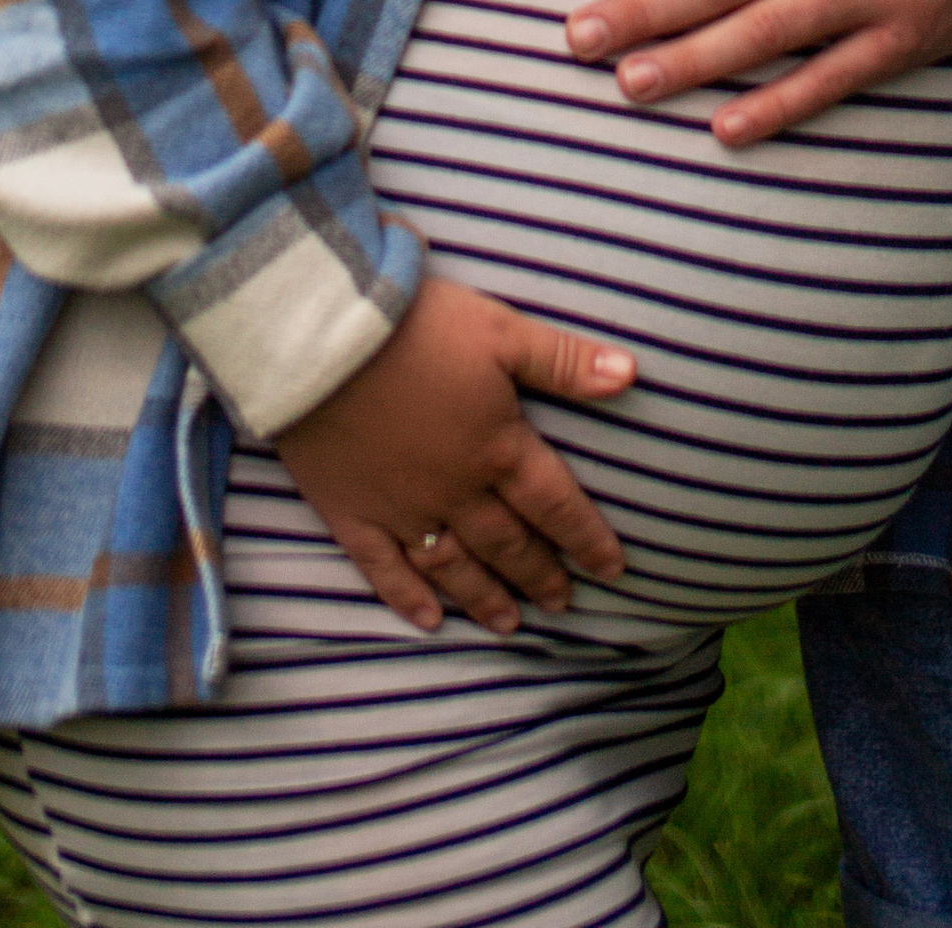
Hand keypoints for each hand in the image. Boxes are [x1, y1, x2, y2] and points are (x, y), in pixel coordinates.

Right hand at [271, 271, 635, 636]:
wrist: (320, 338)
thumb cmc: (416, 326)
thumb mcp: (500, 330)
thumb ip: (563, 360)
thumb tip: (631, 374)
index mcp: (496, 448)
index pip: (555, 505)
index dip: (587, 538)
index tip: (613, 569)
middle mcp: (455, 492)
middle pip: (507, 544)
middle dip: (539, 574)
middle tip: (563, 603)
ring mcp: (400, 508)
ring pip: (453, 567)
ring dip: (485, 598)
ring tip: (511, 625)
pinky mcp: (350, 511)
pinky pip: (383, 570)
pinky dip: (407, 599)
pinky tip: (428, 621)